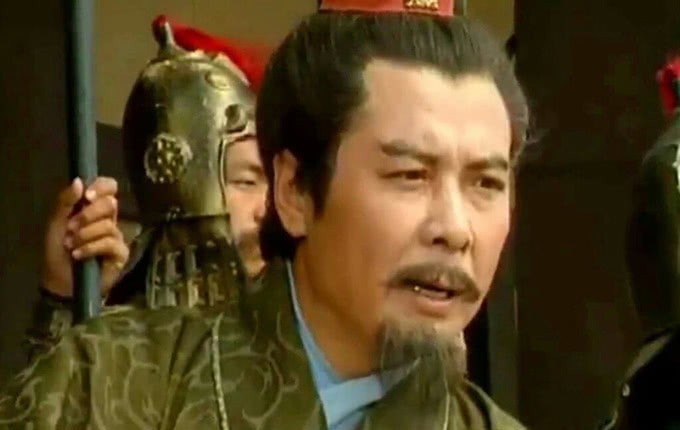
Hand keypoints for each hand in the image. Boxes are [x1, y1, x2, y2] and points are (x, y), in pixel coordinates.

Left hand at [42, 177, 128, 297]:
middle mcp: (109, 219)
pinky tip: (79, 255)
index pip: (109, 187)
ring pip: (108, 225)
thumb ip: (65, 202)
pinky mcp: (121, 253)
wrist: (59, 281)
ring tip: (71, 245)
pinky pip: (110, 243)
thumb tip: (79, 181)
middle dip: (87, 215)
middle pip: (111, 204)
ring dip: (84, 235)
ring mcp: (116, 236)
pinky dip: (91, 247)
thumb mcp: (56, 223)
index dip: (101, 187)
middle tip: (71, 227)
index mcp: (94, 207)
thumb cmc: (57, 251)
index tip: (87, 196)